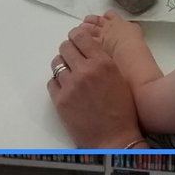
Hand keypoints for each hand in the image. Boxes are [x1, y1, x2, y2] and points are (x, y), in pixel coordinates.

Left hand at [47, 24, 144, 147]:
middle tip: (70, 56)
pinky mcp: (60, 100)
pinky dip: (57, 83)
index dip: (76, 36)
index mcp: (102, 63)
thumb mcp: (119, 78)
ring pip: (56, 63)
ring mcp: (70, 86)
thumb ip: (103, 62)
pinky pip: (51, 82)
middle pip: (65, 47)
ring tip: (68, 73)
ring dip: (61, 65)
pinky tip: (65, 88)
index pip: (81, 37)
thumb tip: (89, 51)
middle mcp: (85, 71)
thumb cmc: (122, 112)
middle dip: (67, 49)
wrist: (113, 139)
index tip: (75, 38)